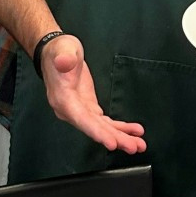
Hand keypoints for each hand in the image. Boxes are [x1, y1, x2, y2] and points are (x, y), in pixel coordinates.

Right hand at [40, 34, 146, 153]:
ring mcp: (80, 110)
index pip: (82, 119)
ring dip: (120, 137)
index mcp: (63, 99)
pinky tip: (134, 131)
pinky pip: (104, 122)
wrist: (56, 52)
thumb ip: (65, 58)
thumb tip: (64, 62)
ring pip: (101, 128)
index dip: (97, 132)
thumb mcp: (63, 49)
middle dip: (115, 138)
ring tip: (139, 144)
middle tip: (134, 147)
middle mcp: (70, 110)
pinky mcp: (89, 108)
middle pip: (94, 128)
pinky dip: (119, 128)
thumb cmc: (59, 51)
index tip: (112, 143)